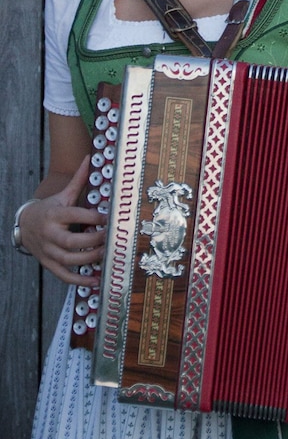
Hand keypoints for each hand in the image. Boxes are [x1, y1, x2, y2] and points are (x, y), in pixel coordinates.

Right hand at [18, 157, 106, 283]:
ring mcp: (48, 251)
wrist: (25, 224)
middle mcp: (49, 234)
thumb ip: (78, 180)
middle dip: (93, 241)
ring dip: (89, 260)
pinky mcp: (48, 263)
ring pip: (68, 260)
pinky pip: (63, 275)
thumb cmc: (50, 209)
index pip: (75, 215)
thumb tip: (90, 158)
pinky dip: (79, 280)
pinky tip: (96, 280)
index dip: (93, 217)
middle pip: (71, 242)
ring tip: (107, 255)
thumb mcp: (62, 194)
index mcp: (54, 214)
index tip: (110, 218)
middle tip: (111, 239)